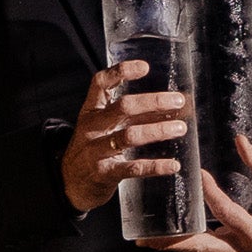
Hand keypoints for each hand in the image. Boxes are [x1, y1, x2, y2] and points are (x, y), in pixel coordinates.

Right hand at [59, 59, 189, 216]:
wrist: (71, 184)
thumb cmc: (95, 149)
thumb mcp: (106, 127)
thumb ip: (136, 115)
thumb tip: (177, 106)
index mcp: (91, 112)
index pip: (100, 84)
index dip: (121, 72)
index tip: (145, 67)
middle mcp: (91, 128)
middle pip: (122, 107)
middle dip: (153, 101)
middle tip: (178, 101)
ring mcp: (95, 151)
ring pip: (129, 136)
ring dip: (158, 130)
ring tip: (180, 128)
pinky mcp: (104, 173)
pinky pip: (132, 168)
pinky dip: (155, 166)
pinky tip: (173, 165)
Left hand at [146, 133, 251, 251]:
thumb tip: (239, 139)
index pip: (228, 213)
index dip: (213, 194)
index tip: (200, 175)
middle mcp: (243, 251)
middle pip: (204, 246)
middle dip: (176, 242)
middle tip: (149, 238)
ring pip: (200, 251)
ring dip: (173, 246)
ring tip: (146, 240)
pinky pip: (203, 248)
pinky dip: (184, 242)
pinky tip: (163, 237)